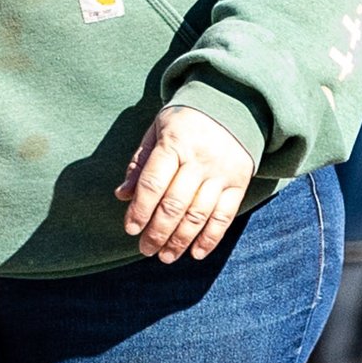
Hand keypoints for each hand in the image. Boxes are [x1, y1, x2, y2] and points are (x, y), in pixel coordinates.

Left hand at [117, 104, 256, 262]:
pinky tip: (196, 253)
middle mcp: (199, 160)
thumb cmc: (184, 122)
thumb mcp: (156, 132)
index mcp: (174, 143)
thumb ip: (139, 164)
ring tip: (166, 256)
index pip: (153, 183)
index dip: (140, 209)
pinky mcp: (239, 183)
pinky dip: (211, 238)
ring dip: (181, 240)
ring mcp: (221, 173)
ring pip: (199, 214)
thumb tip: (121, 195)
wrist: (232, 105)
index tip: (131, 229)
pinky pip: (225, 216)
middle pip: (175, 204)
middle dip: (158, 232)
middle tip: (145, 250)